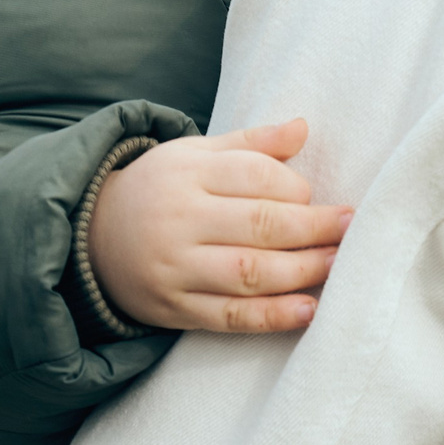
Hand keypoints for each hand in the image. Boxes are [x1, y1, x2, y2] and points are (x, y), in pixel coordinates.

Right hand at [88, 117, 351, 333]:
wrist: (93, 236)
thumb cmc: (163, 188)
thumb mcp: (197, 153)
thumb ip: (252, 143)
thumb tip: (303, 127)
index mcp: (188, 173)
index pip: (255, 177)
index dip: (296, 188)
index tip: (321, 197)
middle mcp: (180, 220)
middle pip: (259, 225)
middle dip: (313, 229)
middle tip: (350, 230)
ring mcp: (175, 268)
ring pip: (249, 273)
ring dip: (302, 272)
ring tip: (339, 265)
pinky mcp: (174, 308)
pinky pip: (229, 316)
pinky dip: (272, 316)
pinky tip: (308, 310)